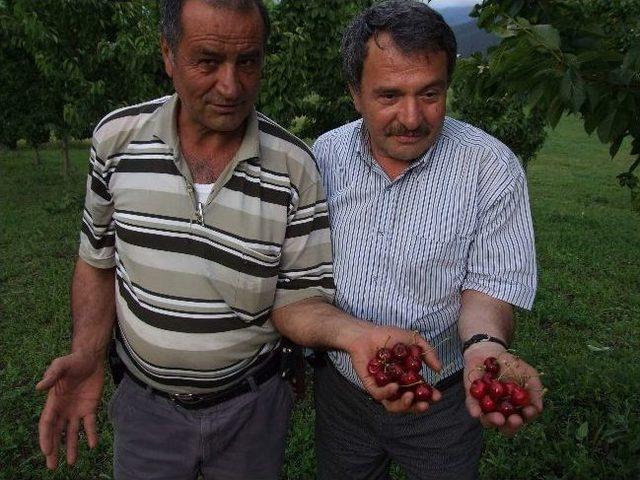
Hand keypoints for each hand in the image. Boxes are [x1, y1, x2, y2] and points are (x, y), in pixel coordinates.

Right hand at [36, 350, 104, 468]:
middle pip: (57, 433)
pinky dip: (91, 434)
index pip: (47, 424)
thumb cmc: (72, 361)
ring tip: (71, 462)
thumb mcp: (60, 365)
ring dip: (71, 447)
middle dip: (54, 449)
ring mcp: (77, 410)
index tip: (47, 451)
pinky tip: (92, 445)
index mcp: (53, 402)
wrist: (91, 358)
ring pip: (72, 433)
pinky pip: (90, 424)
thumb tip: (39, 387)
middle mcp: (63, 409)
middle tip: (52, 466)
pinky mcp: (91, 407)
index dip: (45, 438)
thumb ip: (51, 376)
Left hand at [346, 324, 442, 413]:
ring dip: (403, 405)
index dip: (430, 396)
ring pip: (393, 405)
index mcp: (407, 377)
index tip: (438, 396)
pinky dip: (388, 393)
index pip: (420, 391)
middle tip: (425, 404)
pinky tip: (395, 386)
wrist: (366, 332)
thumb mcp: (413, 341)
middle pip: (407, 403)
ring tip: (410, 397)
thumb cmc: (389, 336)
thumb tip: (439, 369)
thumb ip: (428, 353)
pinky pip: (379, 395)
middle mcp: (396, 385)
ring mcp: (383, 387)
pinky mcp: (370, 385)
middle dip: (417, 407)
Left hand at [463, 343, 543, 435]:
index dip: (526, 419)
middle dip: (511, 427)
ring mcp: (485, 406)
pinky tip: (476, 413)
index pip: (521, 420)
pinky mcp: (471, 398)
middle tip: (514, 420)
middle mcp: (500, 412)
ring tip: (499, 418)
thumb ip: (536, 391)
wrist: (491, 351)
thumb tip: (537, 408)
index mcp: (515, 409)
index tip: (528, 412)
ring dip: (493, 421)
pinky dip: (474, 410)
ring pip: (487, 421)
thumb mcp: (529, 375)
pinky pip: (471, 406)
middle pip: (505, 427)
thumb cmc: (512, 366)